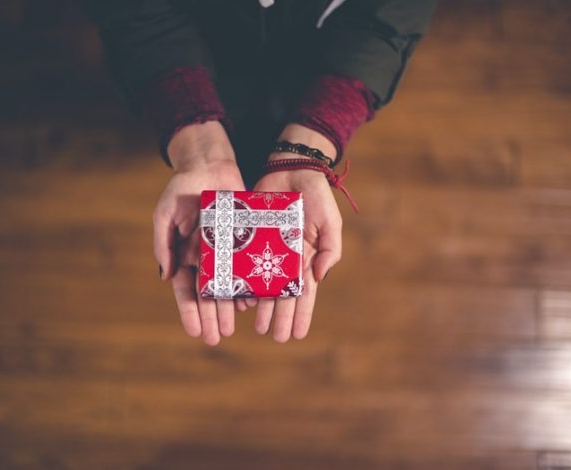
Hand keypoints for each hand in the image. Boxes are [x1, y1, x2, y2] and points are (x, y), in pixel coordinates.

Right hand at [153, 121, 245, 345]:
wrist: (209, 166)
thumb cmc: (183, 188)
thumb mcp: (166, 213)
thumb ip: (163, 243)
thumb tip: (166, 276)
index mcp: (184, 255)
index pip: (186, 290)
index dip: (190, 311)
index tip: (195, 332)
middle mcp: (206, 258)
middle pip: (208, 295)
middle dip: (211, 317)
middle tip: (216, 338)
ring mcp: (226, 252)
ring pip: (227, 286)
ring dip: (228, 308)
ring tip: (232, 327)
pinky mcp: (243, 242)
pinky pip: (246, 268)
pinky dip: (248, 286)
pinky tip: (251, 302)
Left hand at [252, 124, 342, 341]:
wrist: (290, 168)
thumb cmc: (315, 195)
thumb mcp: (330, 222)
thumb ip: (330, 249)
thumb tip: (320, 277)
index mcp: (306, 258)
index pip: (304, 293)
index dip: (302, 314)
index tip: (298, 335)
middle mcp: (286, 259)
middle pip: (282, 295)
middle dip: (280, 317)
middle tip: (275, 337)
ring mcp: (267, 250)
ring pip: (263, 284)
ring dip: (261, 306)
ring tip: (257, 326)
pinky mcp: (249, 238)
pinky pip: (244, 263)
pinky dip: (242, 281)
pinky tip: (240, 299)